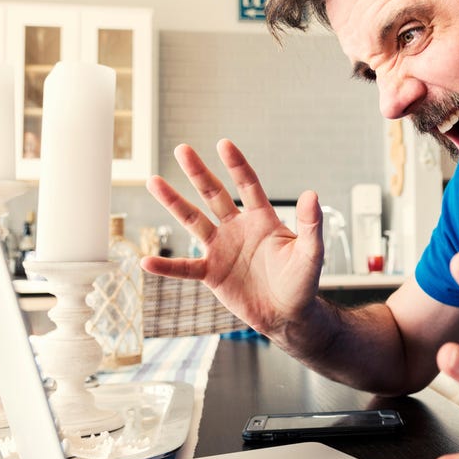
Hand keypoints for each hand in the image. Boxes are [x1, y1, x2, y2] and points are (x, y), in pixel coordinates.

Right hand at [141, 140, 323, 337]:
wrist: (288, 315)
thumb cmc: (301, 282)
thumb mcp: (311, 253)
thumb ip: (310, 225)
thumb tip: (312, 195)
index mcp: (262, 219)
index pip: (247, 185)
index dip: (236, 166)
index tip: (223, 144)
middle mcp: (237, 228)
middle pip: (214, 194)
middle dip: (198, 172)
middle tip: (182, 149)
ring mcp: (221, 249)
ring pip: (193, 221)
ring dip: (173, 202)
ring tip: (153, 181)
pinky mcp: (212, 273)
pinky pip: (185, 268)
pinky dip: (166, 267)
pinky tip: (146, 261)